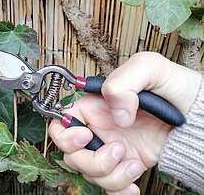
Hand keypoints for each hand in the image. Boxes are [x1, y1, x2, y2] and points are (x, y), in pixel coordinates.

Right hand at [49, 52, 201, 193]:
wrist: (197, 117)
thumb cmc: (174, 87)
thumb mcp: (149, 68)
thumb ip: (122, 83)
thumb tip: (116, 115)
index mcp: (94, 105)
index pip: (61, 123)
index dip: (66, 135)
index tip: (87, 135)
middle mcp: (98, 129)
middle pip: (71, 155)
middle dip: (92, 161)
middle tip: (119, 150)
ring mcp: (110, 149)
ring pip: (90, 173)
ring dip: (111, 175)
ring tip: (135, 163)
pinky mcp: (124, 166)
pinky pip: (108, 186)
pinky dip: (117, 190)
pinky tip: (132, 183)